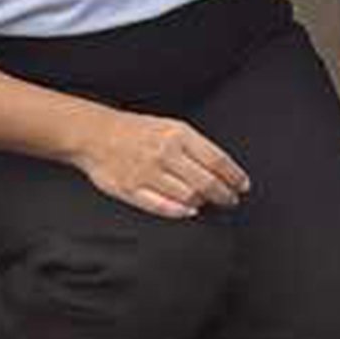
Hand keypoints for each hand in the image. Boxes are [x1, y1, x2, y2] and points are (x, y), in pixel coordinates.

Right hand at [67, 105, 250, 219]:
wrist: (96, 134)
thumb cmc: (136, 130)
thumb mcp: (170, 127)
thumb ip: (194, 146)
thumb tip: (220, 167)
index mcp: (178, 135)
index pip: (217, 159)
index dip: (234, 176)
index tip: (243, 185)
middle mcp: (165, 154)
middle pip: (206, 181)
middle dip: (224, 194)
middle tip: (231, 200)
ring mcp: (148, 173)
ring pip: (187, 196)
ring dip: (203, 202)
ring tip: (209, 204)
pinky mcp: (131, 190)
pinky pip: (161, 206)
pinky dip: (180, 211)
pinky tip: (189, 211)